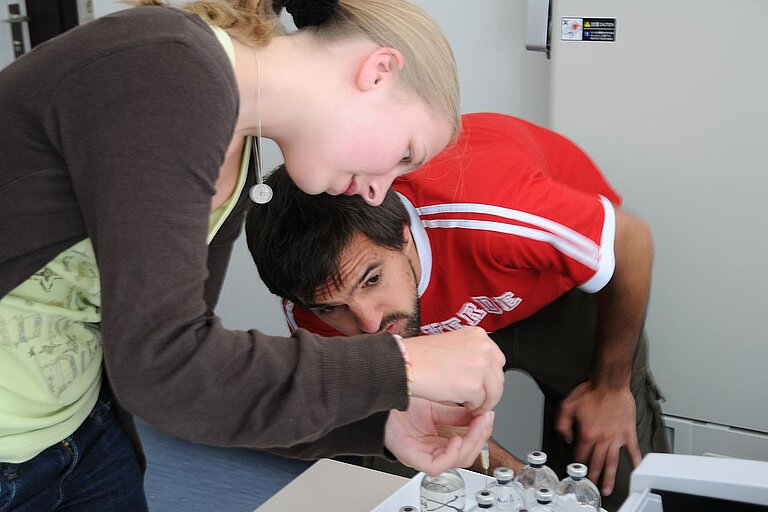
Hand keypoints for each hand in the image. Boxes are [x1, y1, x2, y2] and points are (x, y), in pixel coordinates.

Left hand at [384, 398, 494, 474]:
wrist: (380, 401)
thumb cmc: (399, 407)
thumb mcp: (434, 410)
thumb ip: (455, 415)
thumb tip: (477, 413)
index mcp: (437, 443)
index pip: (466, 446)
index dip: (480, 433)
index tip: (488, 416)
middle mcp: (432, 452)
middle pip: (465, 456)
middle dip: (480, 438)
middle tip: (486, 420)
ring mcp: (424, 457)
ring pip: (456, 462)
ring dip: (471, 444)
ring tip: (477, 426)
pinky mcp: (415, 460)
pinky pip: (439, 466)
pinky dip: (452, 454)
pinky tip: (457, 439)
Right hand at [404, 327, 505, 413]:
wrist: (405, 363)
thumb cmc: (419, 356)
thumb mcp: (451, 344)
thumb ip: (469, 353)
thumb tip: (479, 370)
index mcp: (478, 335)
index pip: (496, 360)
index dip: (489, 376)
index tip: (482, 384)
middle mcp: (484, 347)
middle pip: (498, 377)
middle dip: (489, 390)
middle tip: (476, 398)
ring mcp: (481, 366)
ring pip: (494, 392)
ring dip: (483, 401)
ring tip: (470, 404)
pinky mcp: (474, 385)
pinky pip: (481, 403)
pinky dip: (472, 407)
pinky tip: (461, 404)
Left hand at [556, 381, 642, 495]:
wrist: (610, 383)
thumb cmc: (591, 391)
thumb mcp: (567, 405)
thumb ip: (562, 423)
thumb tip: (566, 437)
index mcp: (587, 433)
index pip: (580, 454)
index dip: (577, 463)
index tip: (577, 470)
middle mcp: (602, 438)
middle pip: (596, 462)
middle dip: (592, 476)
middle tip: (591, 487)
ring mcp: (616, 437)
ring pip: (612, 462)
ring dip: (610, 477)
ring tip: (608, 488)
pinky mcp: (628, 432)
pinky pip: (633, 450)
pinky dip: (635, 461)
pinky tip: (636, 470)